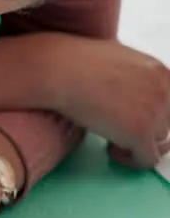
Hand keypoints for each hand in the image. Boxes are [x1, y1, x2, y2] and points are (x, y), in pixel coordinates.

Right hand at [51, 38, 169, 167]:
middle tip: (119, 127)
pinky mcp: (139, 133)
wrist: (59, 71)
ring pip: (158, 141)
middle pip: (166, 123)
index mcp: (161, 73)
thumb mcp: (118, 58)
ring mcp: (155, 113)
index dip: (152, 113)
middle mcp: (164, 92)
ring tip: (110, 136)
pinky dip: (130, 159)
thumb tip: (131, 93)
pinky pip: (147, 159)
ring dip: (135, 142)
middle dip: (145, 127)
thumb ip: (136, 75)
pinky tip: (109, 148)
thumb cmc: (76, 63)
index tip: (134, 117)